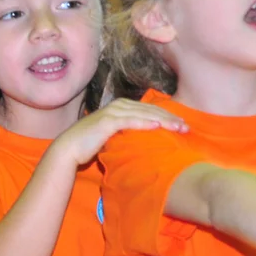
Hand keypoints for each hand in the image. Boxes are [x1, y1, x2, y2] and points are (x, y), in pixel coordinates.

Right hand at [55, 99, 187, 165]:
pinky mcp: (107, 121)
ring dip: (163, 120)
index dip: (167, 116)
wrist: (68, 149)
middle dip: (170, 117)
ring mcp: (113, 112)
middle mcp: (118, 105)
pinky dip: (144, 122)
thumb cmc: (89, 145)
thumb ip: (126, 132)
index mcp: (121, 107)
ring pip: (144, 114)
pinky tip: (157, 126)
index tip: (182, 125)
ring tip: (178, 127)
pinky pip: (131, 121)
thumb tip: (143, 138)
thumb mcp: (112, 135)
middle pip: (150, 110)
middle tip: (187, 126)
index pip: (149, 110)